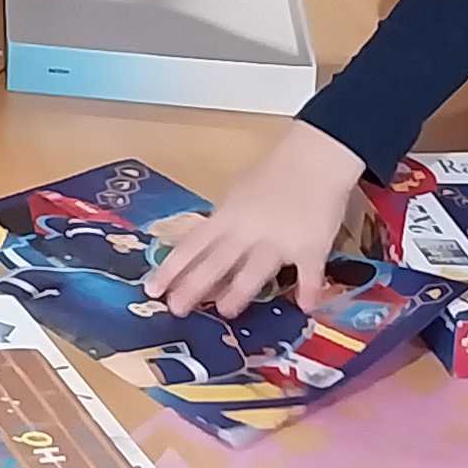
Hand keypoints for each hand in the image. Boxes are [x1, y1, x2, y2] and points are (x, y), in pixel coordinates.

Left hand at [147, 121, 366, 315]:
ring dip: (239, 290)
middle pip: (216, 261)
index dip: (171, 269)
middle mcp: (248, 231)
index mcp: (227, 217)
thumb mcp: (238, 196)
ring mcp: (279, 240)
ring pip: (254, 269)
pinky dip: (308, 289)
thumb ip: (225, 224)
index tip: (152, 290)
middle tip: (177, 309)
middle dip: (194, 286)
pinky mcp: (311, 247)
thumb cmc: (273, 174)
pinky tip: (305, 307)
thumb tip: (207, 250)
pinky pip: (309, 273)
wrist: (315, 157)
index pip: (192, 246)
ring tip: (225, 310)